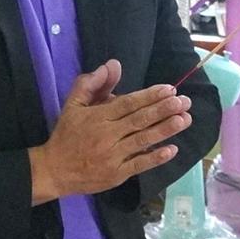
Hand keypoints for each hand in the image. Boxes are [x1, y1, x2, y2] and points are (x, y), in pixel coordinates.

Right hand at [28, 61, 191, 203]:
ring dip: (165, 129)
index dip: (149, 96)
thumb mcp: (73, 105)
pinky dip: (156, 157)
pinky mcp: (117, 174)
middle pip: (139, 120)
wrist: (55, 171)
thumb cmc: (66, 135)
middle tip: (184, 101)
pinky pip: (139, 164)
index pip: (128, 104)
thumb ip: (91, 83)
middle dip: (164, 110)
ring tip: (184, 119)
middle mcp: (107, 135)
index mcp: (98, 117)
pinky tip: (172, 149)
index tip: (169, 89)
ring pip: (143, 140)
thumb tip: (113, 65)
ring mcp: (113, 156)